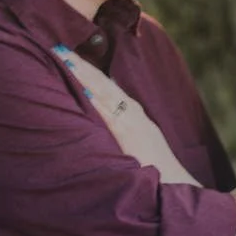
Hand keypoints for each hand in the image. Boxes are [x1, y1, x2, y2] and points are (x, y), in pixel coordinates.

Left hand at [56, 48, 197, 184]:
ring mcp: (133, 124)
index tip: (69, 56)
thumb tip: (101, 119)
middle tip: (59, 49)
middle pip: (104, 83)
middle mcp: (134, 114)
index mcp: (135, 115)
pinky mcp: (132, 138)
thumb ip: (122, 131)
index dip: (89, 71)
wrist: (176, 187)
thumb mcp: (139, 144)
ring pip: (106, 94)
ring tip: (66, 60)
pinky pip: (112, 117)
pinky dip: (99, 103)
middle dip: (82, 66)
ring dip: (86, 76)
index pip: (108, 86)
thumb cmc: (155, 170)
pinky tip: (85, 92)